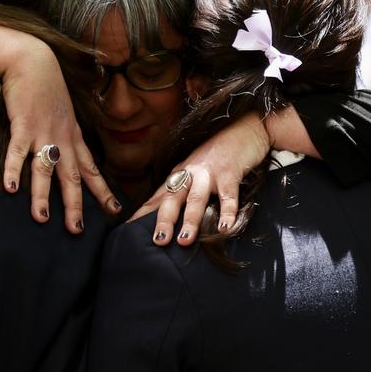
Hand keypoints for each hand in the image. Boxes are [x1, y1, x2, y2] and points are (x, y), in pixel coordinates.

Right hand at [0, 41, 121, 232]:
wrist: (33, 60)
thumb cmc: (46, 87)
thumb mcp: (64, 112)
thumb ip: (64, 134)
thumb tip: (64, 153)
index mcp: (73, 137)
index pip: (92, 169)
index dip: (102, 191)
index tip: (114, 210)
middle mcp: (62, 138)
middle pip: (71, 177)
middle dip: (75, 205)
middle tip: (77, 230)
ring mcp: (43, 132)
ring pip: (45, 169)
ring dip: (43, 195)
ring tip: (42, 219)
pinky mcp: (23, 125)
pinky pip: (17, 152)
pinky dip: (13, 170)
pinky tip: (10, 189)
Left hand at [129, 109, 270, 246]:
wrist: (242, 129)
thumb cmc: (217, 155)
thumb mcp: (195, 172)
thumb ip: (184, 193)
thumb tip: (170, 219)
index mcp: (179, 175)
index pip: (157, 197)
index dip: (143, 213)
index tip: (128, 230)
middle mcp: (189, 174)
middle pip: (172, 198)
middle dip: (163, 220)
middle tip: (157, 242)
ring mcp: (208, 174)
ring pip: (196, 198)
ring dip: (190, 219)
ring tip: (184, 241)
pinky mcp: (229, 174)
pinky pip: (228, 196)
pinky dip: (227, 212)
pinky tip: (225, 228)